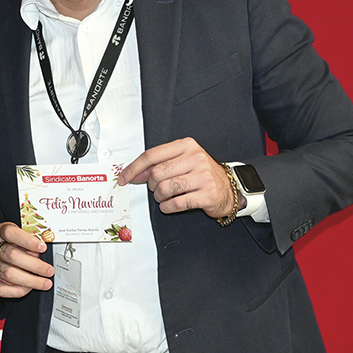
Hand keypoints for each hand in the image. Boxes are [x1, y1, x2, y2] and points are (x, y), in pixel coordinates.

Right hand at [0, 222, 53, 298]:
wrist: (2, 259)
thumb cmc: (16, 247)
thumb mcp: (24, 240)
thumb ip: (31, 244)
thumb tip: (44, 253)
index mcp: (1, 232)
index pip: (10, 233)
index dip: (27, 240)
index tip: (43, 247)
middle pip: (12, 255)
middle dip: (34, 265)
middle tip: (49, 271)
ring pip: (8, 273)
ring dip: (30, 280)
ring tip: (44, 282)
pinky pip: (1, 289)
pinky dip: (18, 290)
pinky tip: (29, 288)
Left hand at [116, 137, 237, 218]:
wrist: (228, 188)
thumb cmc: (201, 173)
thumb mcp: (182, 161)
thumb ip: (159, 163)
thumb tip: (135, 173)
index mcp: (186, 145)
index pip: (152, 155)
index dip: (134, 168)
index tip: (124, 177)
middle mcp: (196, 158)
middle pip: (156, 173)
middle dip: (151, 185)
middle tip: (155, 188)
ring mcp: (203, 176)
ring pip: (164, 188)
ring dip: (159, 197)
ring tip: (164, 197)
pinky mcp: (207, 194)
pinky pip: (176, 203)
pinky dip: (167, 207)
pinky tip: (169, 205)